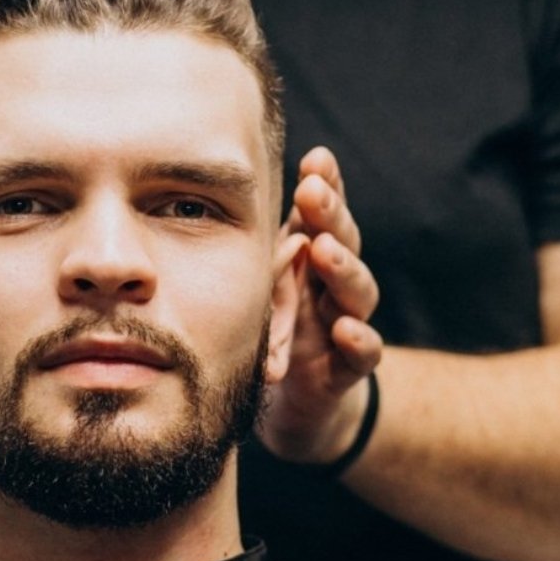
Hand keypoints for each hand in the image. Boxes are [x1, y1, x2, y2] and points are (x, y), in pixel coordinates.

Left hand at [262, 146, 384, 464]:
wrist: (292, 402)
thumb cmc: (269, 329)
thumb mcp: (253, 286)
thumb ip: (247, 250)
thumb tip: (198, 195)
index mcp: (307, 258)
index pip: (319, 216)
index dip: (325, 187)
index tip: (315, 158)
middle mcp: (331, 285)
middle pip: (341, 242)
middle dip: (330, 215)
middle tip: (313, 192)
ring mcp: (342, 324)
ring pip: (358, 292)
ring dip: (343, 269)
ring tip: (325, 251)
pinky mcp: (346, 369)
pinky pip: (362, 353)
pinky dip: (359, 340)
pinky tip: (347, 328)